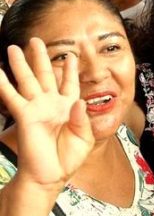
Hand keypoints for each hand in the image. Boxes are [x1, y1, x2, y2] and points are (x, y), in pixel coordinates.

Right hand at [0, 39, 93, 192]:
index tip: (71, 55)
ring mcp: (37, 109)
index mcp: (69, 109)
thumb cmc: (68, 159)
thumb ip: (82, 119)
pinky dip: (4, 84)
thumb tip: (79, 101)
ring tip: (15, 47)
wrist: (50, 175)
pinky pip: (13, 96)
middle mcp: (51, 105)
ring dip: (21, 64)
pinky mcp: (25, 116)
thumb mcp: (84, 138)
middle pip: (46, 76)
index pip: (70, 84)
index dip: (70, 70)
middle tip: (36, 40)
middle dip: (41, 58)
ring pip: (28, 81)